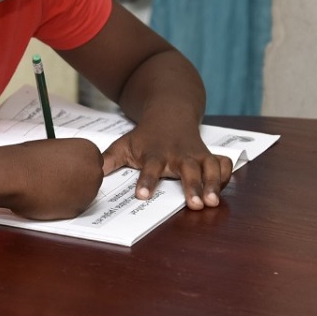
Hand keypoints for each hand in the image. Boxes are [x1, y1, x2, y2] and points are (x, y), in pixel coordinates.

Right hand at [3, 138, 104, 219]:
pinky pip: (72, 208)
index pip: (93, 161)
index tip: (69, 169)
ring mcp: (88, 192)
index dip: (78, 166)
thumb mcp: (55, 148)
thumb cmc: (29, 159)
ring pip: (82, 195)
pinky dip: (62, 205)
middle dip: (77, 180)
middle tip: (56, 178)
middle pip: (91, 179)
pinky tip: (47, 197)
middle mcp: (94, 171)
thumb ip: (69, 157)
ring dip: (70, 194)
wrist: (17, 175)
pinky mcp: (78, 209)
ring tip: (48, 186)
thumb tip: (69, 167)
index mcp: (90, 150)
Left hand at [102, 125, 232, 209]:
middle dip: (192, 187)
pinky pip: (222, 163)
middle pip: (186, 170)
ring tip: (212, 202)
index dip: (146, 181)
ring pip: (208, 168)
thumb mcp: (124, 144)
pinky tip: (225, 185)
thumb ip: (109, 160)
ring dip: (213, 184)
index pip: (150, 169)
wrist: (170, 110)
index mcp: (155, 154)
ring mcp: (196, 154)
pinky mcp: (209, 154)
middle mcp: (178, 155)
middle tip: (195, 205)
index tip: (142, 195)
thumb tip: (90, 173)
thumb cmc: (145, 135)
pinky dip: (226, 173)